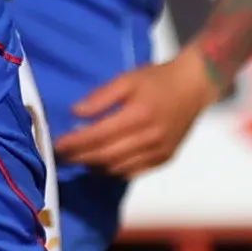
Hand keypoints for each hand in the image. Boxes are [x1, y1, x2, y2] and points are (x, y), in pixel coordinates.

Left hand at [51, 53, 216, 174]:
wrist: (195, 87)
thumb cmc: (158, 79)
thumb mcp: (127, 78)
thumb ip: (101, 96)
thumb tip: (75, 113)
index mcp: (139, 115)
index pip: (99, 136)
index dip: (75, 143)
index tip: (57, 144)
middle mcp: (150, 138)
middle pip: (106, 156)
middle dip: (80, 157)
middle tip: (61, 156)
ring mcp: (159, 152)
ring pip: (118, 168)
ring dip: (94, 167)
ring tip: (78, 159)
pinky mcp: (165, 159)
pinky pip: (133, 173)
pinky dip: (113, 172)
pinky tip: (102, 164)